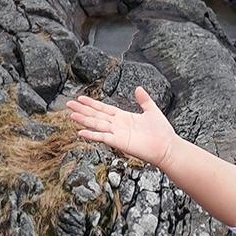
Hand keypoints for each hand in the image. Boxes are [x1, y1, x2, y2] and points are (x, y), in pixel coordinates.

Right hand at [65, 86, 179, 167]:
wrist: (167, 147)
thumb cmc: (162, 132)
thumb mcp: (152, 110)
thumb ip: (144, 100)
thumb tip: (138, 88)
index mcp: (123, 117)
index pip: (104, 108)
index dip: (92, 103)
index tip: (80, 98)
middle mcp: (118, 125)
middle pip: (96, 115)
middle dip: (82, 109)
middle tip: (68, 104)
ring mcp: (117, 134)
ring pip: (96, 124)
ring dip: (83, 120)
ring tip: (71, 115)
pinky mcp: (119, 142)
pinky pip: (102, 137)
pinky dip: (91, 135)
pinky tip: (80, 132)